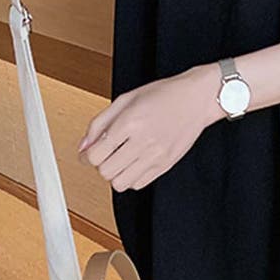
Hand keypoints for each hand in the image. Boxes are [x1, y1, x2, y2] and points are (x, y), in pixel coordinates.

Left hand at [78, 64, 222, 190]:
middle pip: (105, 171)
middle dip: (101, 164)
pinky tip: (134, 163)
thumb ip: (100, 122)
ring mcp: (156, 155)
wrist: (196, 100)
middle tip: (106, 154)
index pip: (96, 154)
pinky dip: (131, 178)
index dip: (87, 155)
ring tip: (121, 160)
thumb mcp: (125, 99)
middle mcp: (143, 141)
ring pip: (120, 183)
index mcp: (130, 122)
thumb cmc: (163, 95)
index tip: (90, 152)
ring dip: (116, 173)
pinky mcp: (166, 165)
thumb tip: (83, 146)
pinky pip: (138, 184)